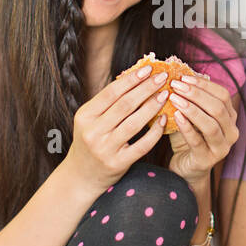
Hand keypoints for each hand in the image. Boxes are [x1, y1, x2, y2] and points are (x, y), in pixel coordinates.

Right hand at [62, 63, 169, 193]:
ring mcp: (105, 149)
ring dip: (152, 106)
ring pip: (134, 123)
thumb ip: (107, 103)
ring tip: (165, 94)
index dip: (131, 79)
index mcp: (85, 116)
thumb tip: (134, 77)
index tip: (149, 69)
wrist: (80, 176)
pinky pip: (142, 145)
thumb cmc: (90, 141)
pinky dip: (154, 132)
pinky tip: (163, 119)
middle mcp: (93, 132)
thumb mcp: (90, 120)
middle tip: (163, 77)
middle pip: (125, 105)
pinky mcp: (118, 164)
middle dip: (146, 88)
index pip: (111, 93)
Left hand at [163, 74, 238, 187]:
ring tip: (174, 98)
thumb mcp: (189, 115)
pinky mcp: (208, 160)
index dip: (204, 84)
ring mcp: (222, 147)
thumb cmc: (187, 138)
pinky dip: (187, 127)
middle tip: (176, 85)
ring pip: (211, 124)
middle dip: (196, 94)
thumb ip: (188, 99)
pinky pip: (198, 141)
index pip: (222, 95)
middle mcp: (231, 131)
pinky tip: (176, 116)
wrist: (185, 168)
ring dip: (192, 109)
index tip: (183, 77)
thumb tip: (179, 74)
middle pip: (218, 108)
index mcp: (229, 117)